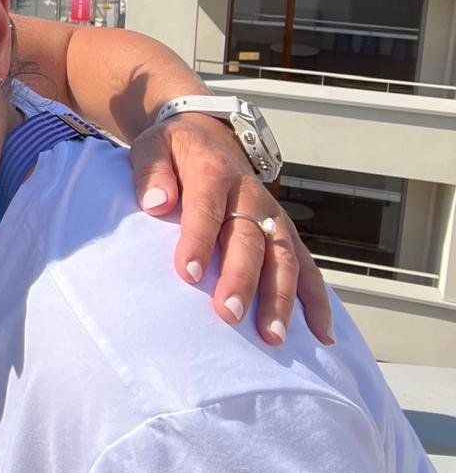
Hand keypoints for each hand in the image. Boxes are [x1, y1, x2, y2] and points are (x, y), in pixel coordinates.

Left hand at [127, 111, 334, 345]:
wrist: (208, 135)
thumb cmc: (174, 150)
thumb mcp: (152, 147)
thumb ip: (151, 172)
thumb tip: (156, 202)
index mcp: (212, 172)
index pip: (206, 208)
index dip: (198, 241)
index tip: (187, 274)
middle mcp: (248, 195)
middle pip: (248, 239)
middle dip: (241, 278)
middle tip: (228, 314)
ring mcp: (271, 215)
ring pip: (283, 257)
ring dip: (281, 297)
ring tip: (273, 337)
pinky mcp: (283, 231)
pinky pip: (306, 265)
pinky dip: (316, 299)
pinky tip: (320, 335)